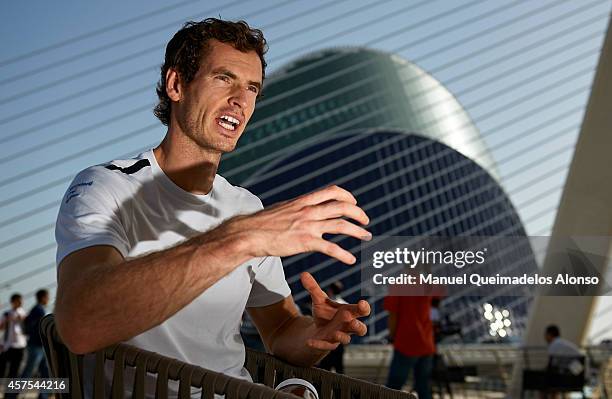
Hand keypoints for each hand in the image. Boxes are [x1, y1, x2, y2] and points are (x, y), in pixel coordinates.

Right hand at [222, 185, 370, 263]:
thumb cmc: (263, 223)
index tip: (354, 202)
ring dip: (357, 231)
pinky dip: (343, 254)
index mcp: (303, 201)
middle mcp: (309, 211)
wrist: (249, 233)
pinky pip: (330, 248)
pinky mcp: (305, 242)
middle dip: (358, 213)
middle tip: (366, 222)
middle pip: (342, 207)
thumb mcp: (283, 208)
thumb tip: (304, 208)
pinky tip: (351, 260)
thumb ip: (297, 208)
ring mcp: (308, 226)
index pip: (332, 191)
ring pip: (341, 225)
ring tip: (367, 237)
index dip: (347, 196)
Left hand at [301, 272, 369, 350]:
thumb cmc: (325, 312)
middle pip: (361, 329)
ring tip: (335, 333)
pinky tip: (309, 342)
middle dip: (358, 326)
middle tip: (353, 322)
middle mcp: (348, 326)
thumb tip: (303, 274)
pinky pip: (326, 346)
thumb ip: (313, 288)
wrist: (317, 328)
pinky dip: (319, 344)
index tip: (363, 303)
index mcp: (350, 312)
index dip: (364, 308)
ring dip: (342, 337)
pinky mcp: (329, 344)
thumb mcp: (319, 299)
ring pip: (346, 339)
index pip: (362, 311)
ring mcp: (339, 336)